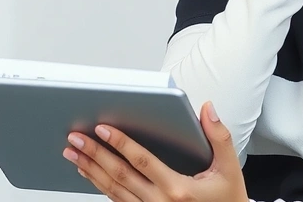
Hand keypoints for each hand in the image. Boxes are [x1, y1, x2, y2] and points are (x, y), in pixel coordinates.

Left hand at [62, 101, 248, 201]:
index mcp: (178, 189)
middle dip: (94, 154)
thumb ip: (219, 137)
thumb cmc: (227, 200)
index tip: (102, 128)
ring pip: (113, 190)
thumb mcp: (230, 169)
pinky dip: (99, 186)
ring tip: (72, 154)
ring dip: (91, 170)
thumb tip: (207, 109)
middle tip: (74, 138)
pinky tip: (88, 173)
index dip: (120, 143)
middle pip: (120, 175)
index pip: (142, 161)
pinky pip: (118, 201)